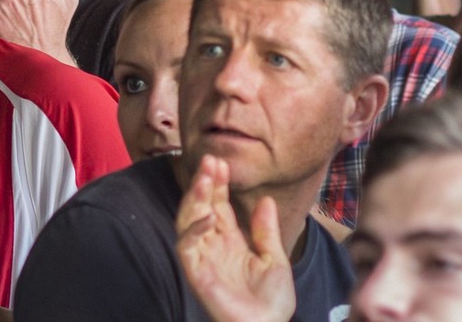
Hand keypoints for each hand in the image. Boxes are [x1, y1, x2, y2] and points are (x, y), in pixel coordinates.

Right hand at [176, 155, 293, 321]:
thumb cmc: (271, 301)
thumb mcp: (274, 258)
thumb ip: (265, 230)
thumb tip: (265, 199)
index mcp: (229, 241)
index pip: (218, 205)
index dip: (218, 184)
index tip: (221, 163)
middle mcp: (212, 245)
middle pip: (201, 207)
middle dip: (204, 183)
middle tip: (210, 160)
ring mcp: (202, 257)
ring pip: (188, 220)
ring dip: (195, 197)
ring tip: (205, 178)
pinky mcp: (195, 271)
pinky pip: (187, 246)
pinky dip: (194, 229)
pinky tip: (209, 215)